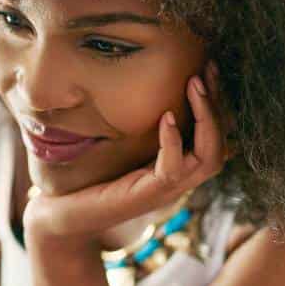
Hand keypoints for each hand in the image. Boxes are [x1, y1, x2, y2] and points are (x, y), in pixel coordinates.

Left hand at [23, 60, 225, 244]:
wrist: (63, 216)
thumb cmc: (90, 179)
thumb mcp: (123, 148)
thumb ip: (143, 128)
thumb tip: (151, 89)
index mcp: (177, 169)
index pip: (215, 138)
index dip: (217, 104)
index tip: (207, 69)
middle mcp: (178, 182)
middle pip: (221, 147)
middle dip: (218, 106)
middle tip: (206, 71)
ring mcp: (165, 192)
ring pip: (209, 159)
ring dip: (206, 119)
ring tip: (195, 86)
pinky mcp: (146, 195)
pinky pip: (173, 169)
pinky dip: (173, 141)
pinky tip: (165, 117)